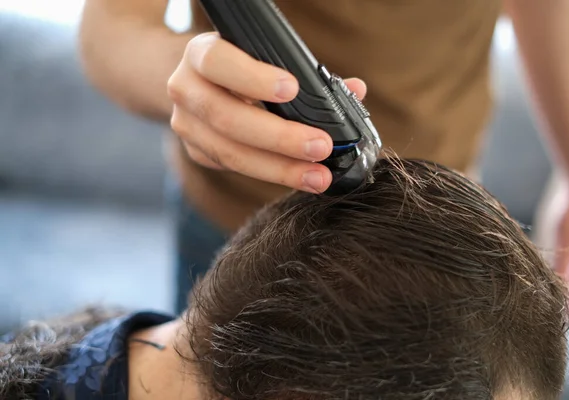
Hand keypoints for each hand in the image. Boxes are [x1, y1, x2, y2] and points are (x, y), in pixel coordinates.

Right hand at [167, 32, 366, 192]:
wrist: (199, 82)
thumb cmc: (242, 65)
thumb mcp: (263, 57)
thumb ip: (304, 72)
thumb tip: (355, 90)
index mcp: (201, 54)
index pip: (218, 62)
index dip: (253, 78)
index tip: (292, 89)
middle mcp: (185, 89)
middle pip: (227, 118)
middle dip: (279, 137)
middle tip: (320, 146)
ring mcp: (186, 125)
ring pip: (230, 153)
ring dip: (278, 168)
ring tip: (317, 176)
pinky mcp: (196, 152)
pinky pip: (234, 168)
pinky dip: (270, 174)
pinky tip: (300, 177)